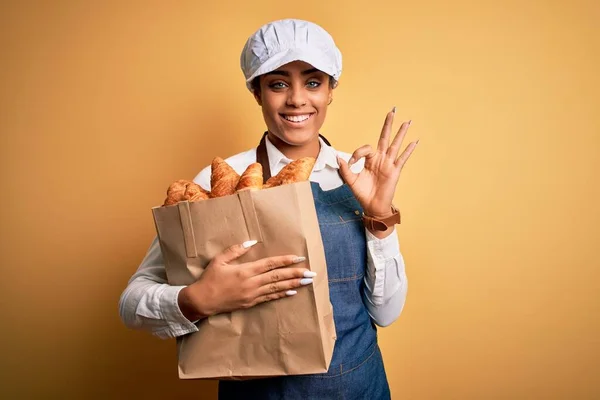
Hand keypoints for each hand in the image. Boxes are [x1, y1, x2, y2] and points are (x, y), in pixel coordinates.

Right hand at [178, 240, 313, 320]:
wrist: (202, 301)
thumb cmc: (210, 279)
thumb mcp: (219, 260)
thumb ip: (235, 250)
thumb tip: (252, 242)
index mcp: (245, 271)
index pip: (270, 264)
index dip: (285, 260)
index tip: (298, 258)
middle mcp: (252, 283)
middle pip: (278, 277)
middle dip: (296, 274)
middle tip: (311, 272)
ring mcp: (252, 295)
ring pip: (277, 288)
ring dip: (293, 284)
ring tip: (306, 282)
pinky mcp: (251, 303)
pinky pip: (270, 298)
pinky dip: (281, 295)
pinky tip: (292, 292)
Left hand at [337, 108, 418, 218]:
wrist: (372, 206)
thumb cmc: (363, 194)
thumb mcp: (351, 181)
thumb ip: (346, 169)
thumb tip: (339, 158)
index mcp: (370, 160)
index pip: (365, 149)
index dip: (357, 153)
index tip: (352, 162)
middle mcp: (380, 159)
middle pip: (384, 138)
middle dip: (388, 125)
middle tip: (392, 111)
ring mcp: (389, 164)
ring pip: (395, 145)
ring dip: (401, 133)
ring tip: (407, 121)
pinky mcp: (395, 171)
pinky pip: (402, 159)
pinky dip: (408, 150)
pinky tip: (414, 141)